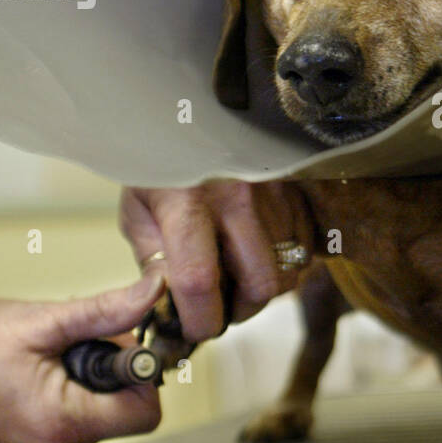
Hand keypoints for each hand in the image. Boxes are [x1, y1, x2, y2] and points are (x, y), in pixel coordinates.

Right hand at [0, 274, 166, 442]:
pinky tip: (33, 377)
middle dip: (107, 370)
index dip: (140, 374)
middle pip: (122, 412)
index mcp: (62, 424)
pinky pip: (72, 426)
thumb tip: (154, 292)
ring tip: (43, 358)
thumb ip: (106, 312)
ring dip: (85, 381)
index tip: (112, 343)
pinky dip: (66, 397)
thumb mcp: (40, 320)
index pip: (145, 411)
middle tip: (68, 343)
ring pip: (98, 417)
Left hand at [119, 180, 314, 343]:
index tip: (194, 330)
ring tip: (237, 276)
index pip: (199, 281)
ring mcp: (274, 191)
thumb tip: (173, 308)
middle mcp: (237, 196)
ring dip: (263, 288)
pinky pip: (304, 248)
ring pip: (287, 270)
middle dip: (242, 312)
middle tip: (222, 309)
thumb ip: (154, 262)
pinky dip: (284, 262)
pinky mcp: (297, 189)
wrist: (190, 112)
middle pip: (261, 283)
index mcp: (186, 201)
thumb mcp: (137, 211)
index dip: (200, 321)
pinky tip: (258, 251)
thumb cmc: (159, 164)